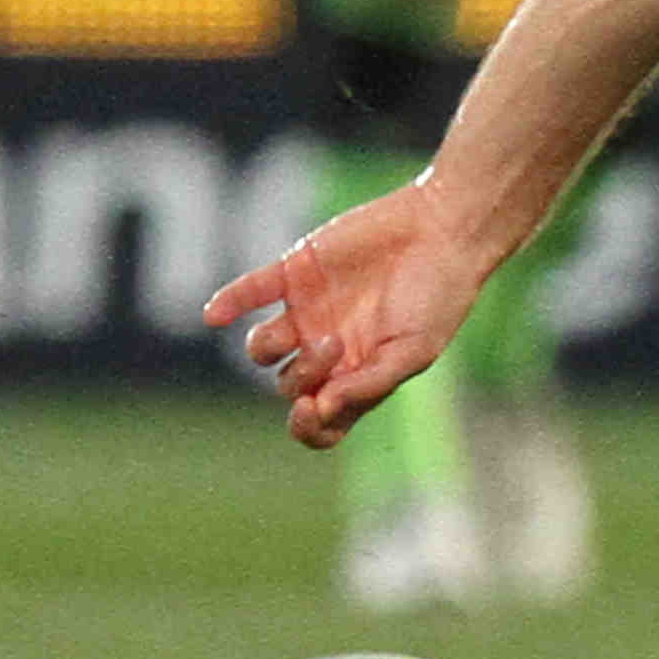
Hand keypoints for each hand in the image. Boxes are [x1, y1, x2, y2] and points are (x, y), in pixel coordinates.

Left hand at [203, 178, 497, 450]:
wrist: (443, 232)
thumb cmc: (439, 297)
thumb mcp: (414, 350)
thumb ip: (370, 383)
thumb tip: (322, 409)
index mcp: (358, 375)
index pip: (320, 421)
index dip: (308, 427)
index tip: (311, 409)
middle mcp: (327, 350)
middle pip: (289, 386)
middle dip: (305, 376)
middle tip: (337, 344)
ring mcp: (307, 312)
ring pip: (262, 348)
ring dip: (273, 347)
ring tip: (315, 331)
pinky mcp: (293, 273)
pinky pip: (248, 293)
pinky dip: (228, 303)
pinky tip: (215, 313)